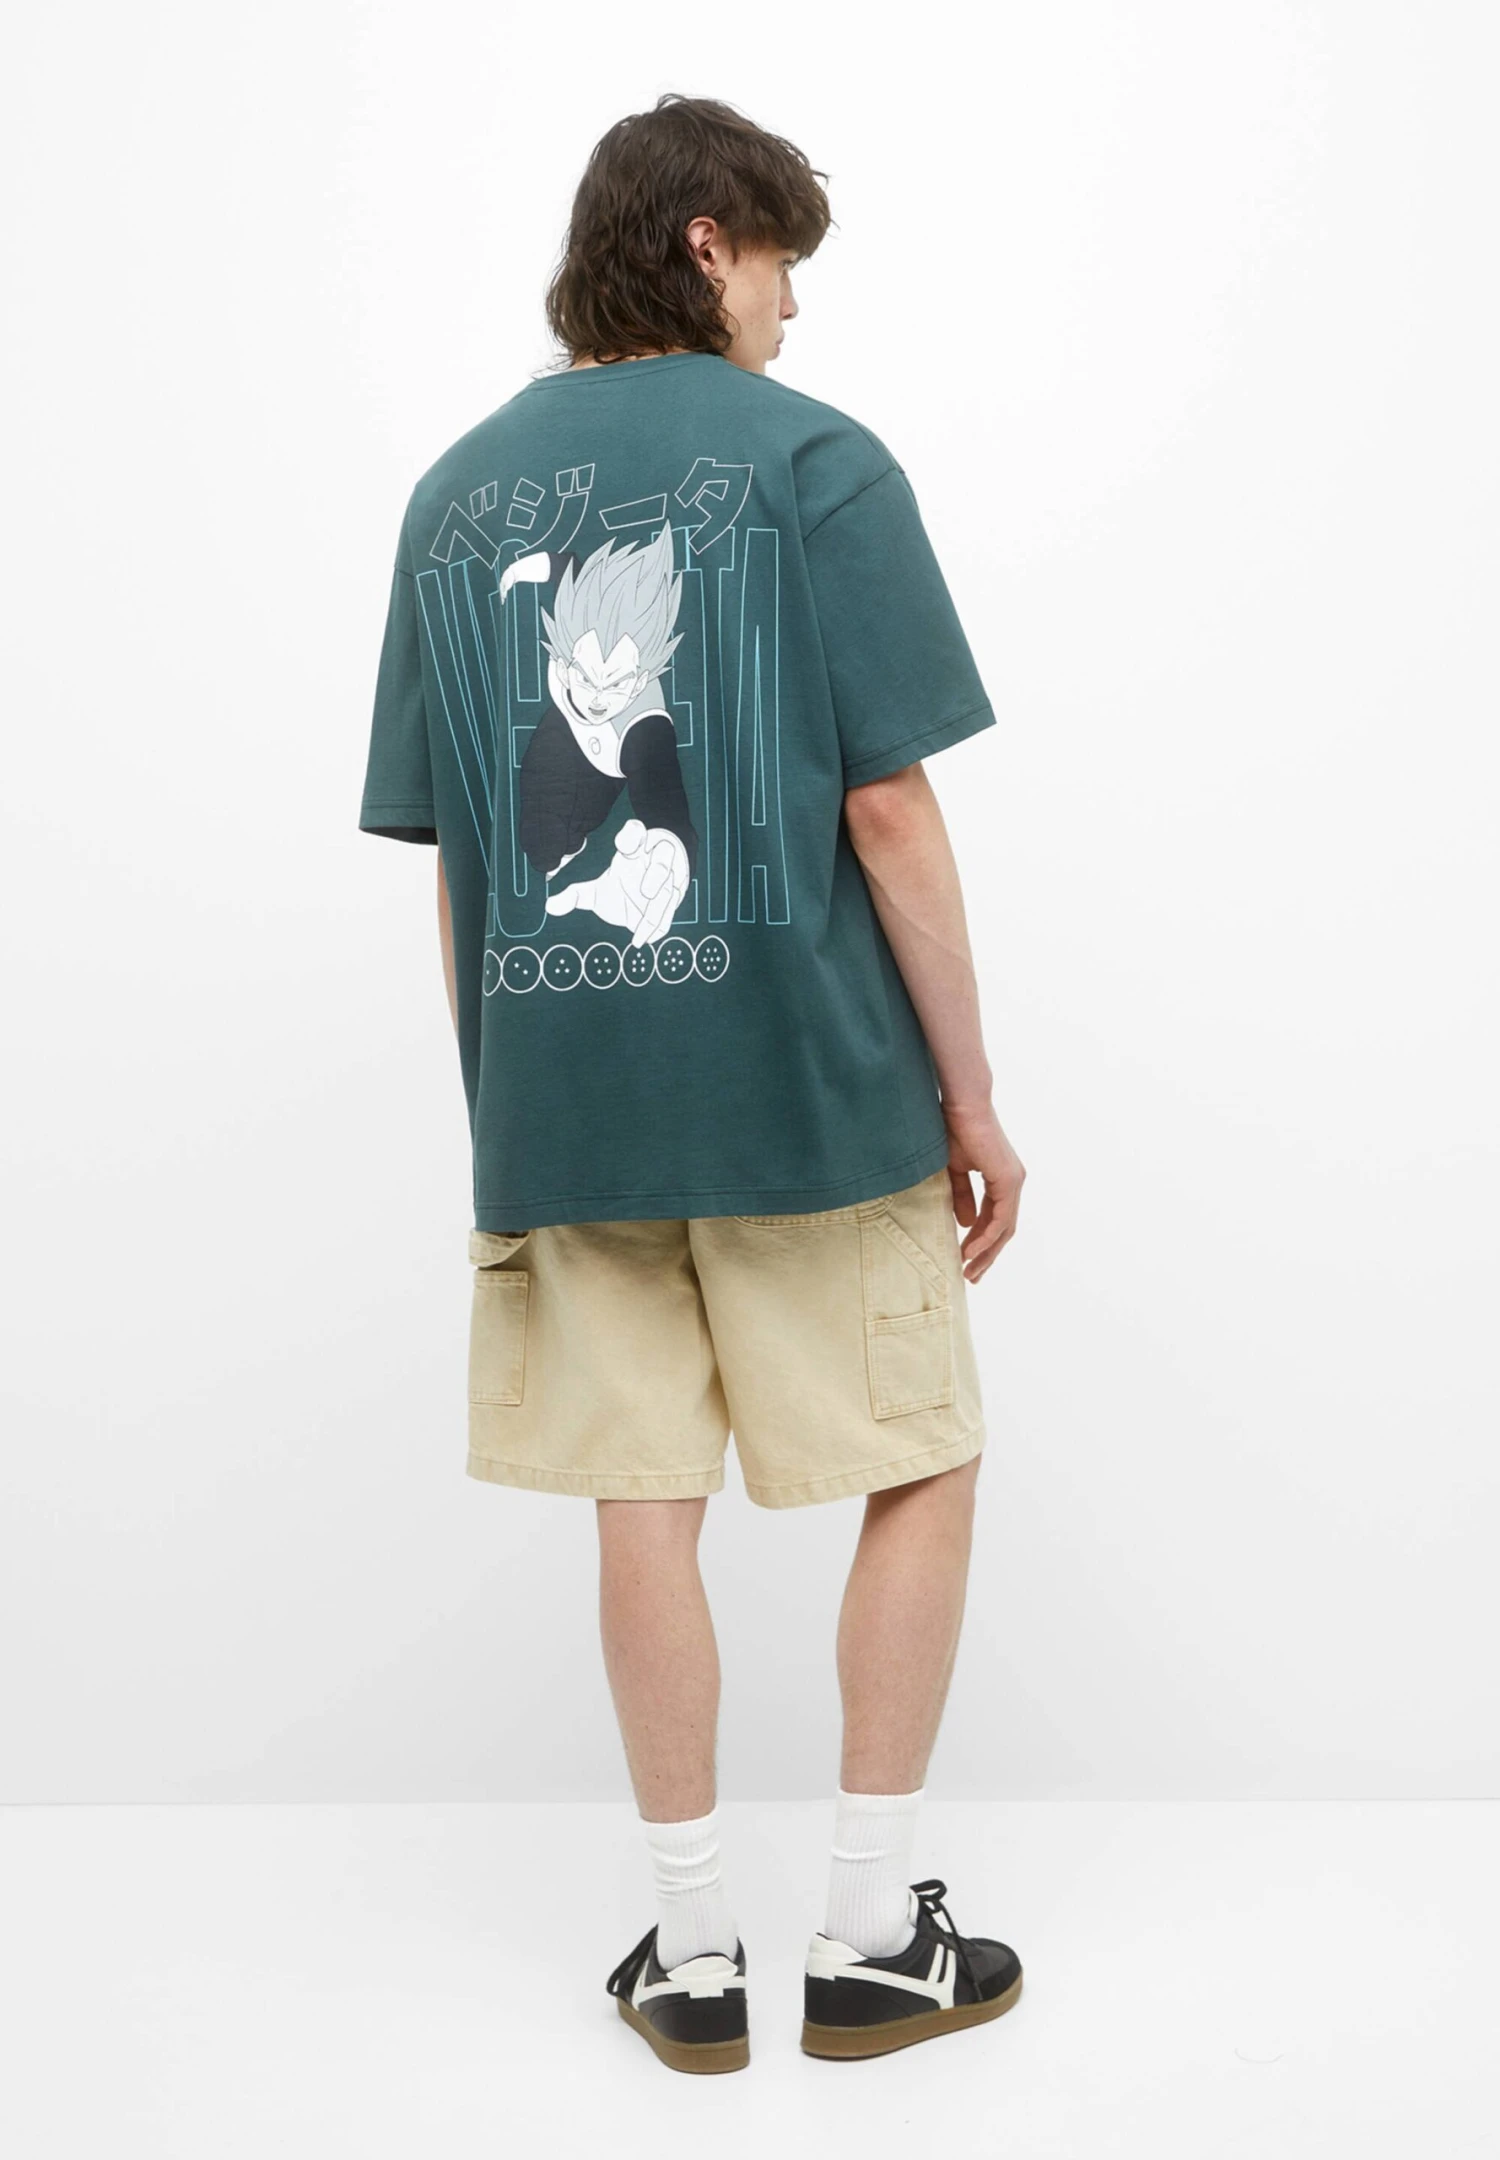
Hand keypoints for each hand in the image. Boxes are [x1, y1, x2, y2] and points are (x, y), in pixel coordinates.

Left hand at [543, 820, 688, 945]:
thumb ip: (575, 896)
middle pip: (663, 857)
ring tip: (638, 932)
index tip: (624, 842)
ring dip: (657, 910)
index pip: (635, 834)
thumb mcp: (598, 891)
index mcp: (634, 851)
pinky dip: (659, 926)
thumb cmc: (623, 888)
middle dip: (657, 873)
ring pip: (670, 889)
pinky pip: (671, 910)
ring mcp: (672, 879)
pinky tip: (643, 940)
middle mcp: (656, 861)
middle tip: (646, 892)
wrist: (651, 898)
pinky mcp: (678, 897)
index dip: (632, 834)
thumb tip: (549, 906)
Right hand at [943, 1099, 1025, 1283]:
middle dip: (986, 1255)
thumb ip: (960, 1196)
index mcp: (1001, 1179)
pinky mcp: (1008, 1180)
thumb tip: (964, 1223)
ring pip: (1004, 1228)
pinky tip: (971, 1251)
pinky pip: (1000, 1218)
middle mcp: (1012, 1182)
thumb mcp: (953, 1171)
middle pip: (1003, 1229)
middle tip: (971, 1276)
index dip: (980, 1242)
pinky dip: (986, 1237)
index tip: (964, 1261)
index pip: (994, 1219)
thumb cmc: (954, 1130)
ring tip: (969, 1270)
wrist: (961, 1106)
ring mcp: (1013, 1181)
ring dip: (987, 1252)